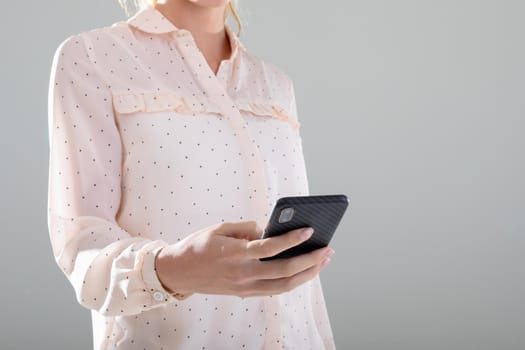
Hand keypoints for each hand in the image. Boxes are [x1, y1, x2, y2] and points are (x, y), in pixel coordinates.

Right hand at [155, 220, 333, 297]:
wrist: (178, 273)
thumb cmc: (198, 246)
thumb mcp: (219, 229)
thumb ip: (246, 228)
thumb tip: (268, 230)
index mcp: (235, 254)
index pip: (270, 247)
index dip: (292, 239)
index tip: (309, 230)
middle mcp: (242, 274)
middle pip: (284, 270)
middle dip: (310, 260)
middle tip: (327, 249)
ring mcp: (244, 287)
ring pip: (284, 285)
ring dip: (307, 274)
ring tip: (322, 261)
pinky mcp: (244, 294)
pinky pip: (274, 290)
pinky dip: (292, 281)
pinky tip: (303, 271)